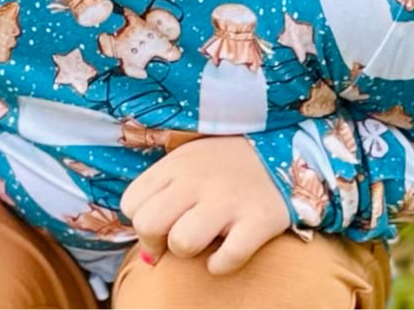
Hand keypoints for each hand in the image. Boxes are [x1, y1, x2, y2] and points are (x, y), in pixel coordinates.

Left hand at [119, 135, 289, 275]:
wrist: (281, 149)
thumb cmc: (225, 163)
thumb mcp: (188, 163)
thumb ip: (162, 195)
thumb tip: (147, 255)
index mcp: (176, 164)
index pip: (131, 203)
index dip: (140, 221)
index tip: (160, 224)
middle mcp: (197, 180)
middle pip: (148, 223)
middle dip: (155, 242)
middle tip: (172, 242)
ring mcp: (228, 200)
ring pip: (182, 242)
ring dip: (189, 252)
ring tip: (204, 241)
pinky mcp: (258, 221)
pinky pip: (227, 258)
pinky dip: (222, 264)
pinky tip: (226, 253)